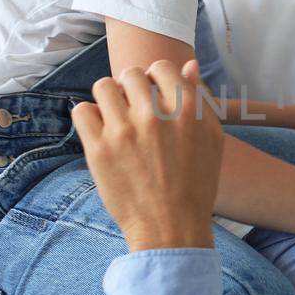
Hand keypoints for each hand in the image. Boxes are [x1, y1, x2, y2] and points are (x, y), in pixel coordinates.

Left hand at [71, 60, 223, 251]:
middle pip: (130, 74)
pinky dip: (88, 117)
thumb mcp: (212, 140)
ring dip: (108, 98)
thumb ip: (201, 100)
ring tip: (115, 118)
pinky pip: (81, 111)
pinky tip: (100, 132)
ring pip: (103, 86)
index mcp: (186, 110)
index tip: (153, 97)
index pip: (161, 67)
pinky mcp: (99, 149)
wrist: (171, 228)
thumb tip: (189, 65)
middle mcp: (155, 115)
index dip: (156, 79)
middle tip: (133, 111)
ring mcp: (125, 131)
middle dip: (131, 88)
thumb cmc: (195, 186)